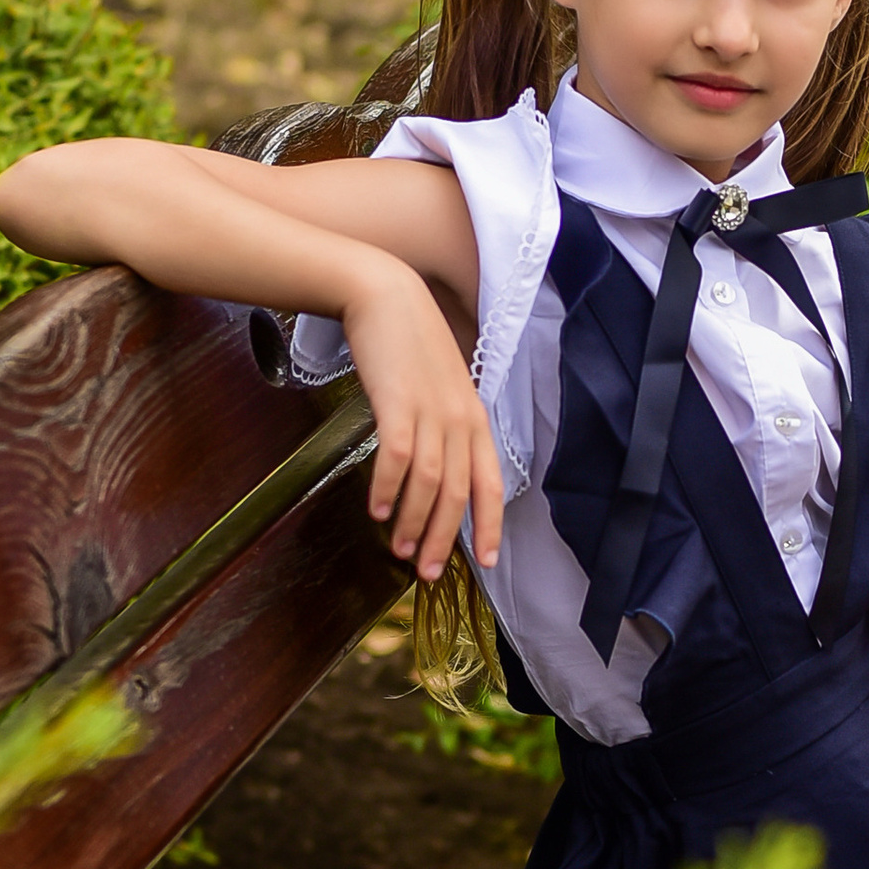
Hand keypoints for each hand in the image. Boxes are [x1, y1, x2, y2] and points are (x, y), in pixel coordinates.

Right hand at [343, 261, 507, 584]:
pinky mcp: (398, 403)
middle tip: (428, 572)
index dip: (489, 526)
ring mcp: (430, 411)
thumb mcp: (440, 388)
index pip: (491, 483)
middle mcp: (460, 419)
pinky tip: (377, 511)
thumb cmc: (409, 345)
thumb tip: (435, 474)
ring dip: (415, 522)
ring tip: (400, 550)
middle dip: (446, 539)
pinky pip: (396, 459)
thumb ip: (444, 428)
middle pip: (458, 493)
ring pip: (430, 483)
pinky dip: (388, 490)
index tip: (486, 562)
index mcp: (474, 419)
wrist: (385, 296)